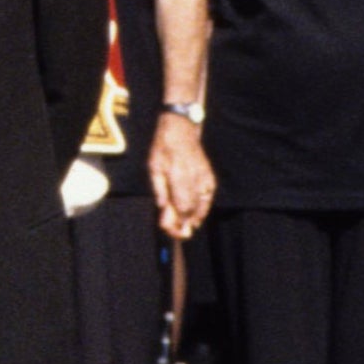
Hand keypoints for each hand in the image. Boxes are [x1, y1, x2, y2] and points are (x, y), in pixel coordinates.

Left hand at [148, 115, 216, 240]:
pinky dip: (203, 208)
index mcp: (177, 175)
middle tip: (179, 234)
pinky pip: (208, 197)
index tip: (171, 230)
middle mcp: (193, 178)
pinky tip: (197, 217)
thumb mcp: (154, 166)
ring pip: (202, 205)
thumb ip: (159, 188)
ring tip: (188, 228)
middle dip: (185, 224)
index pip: (181, 206)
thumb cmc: (164, 147)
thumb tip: (163, 208)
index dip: (177, 221)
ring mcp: (204, 177)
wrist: (182, 129)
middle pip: (192, 209)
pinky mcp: (209, 176)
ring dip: (195, 218)